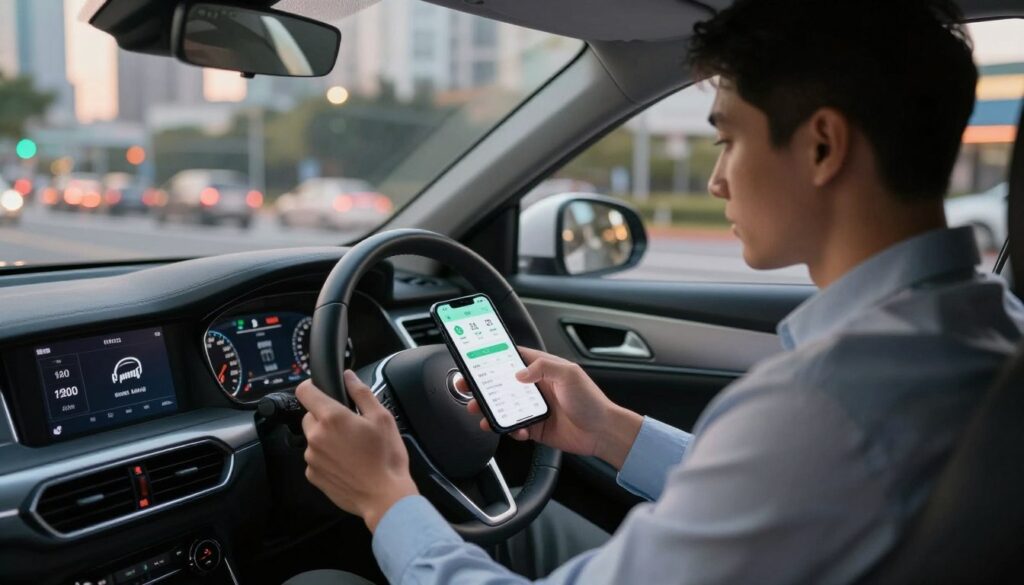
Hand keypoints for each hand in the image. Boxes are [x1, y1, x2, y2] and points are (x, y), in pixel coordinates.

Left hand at [295, 371, 417, 531]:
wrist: (384, 496)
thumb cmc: (386, 458)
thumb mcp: (382, 418)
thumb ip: (361, 393)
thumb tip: (348, 377)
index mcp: (332, 418)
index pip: (305, 391)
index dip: (312, 387)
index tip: (322, 390)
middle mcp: (316, 436)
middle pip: (309, 415)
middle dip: (325, 416)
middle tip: (349, 426)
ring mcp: (312, 458)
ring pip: (313, 438)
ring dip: (325, 438)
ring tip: (351, 448)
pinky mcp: (312, 475)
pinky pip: (315, 458)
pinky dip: (326, 458)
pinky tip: (346, 463)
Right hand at [461, 347, 643, 469]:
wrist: (602, 432)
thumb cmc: (591, 401)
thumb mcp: (569, 374)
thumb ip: (544, 367)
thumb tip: (519, 373)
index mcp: (543, 370)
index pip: (513, 358)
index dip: (493, 357)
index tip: (475, 359)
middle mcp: (535, 387)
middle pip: (501, 383)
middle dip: (482, 385)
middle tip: (466, 386)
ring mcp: (533, 408)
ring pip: (502, 406)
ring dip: (489, 409)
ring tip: (478, 410)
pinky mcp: (534, 428)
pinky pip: (513, 428)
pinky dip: (509, 430)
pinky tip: (515, 431)